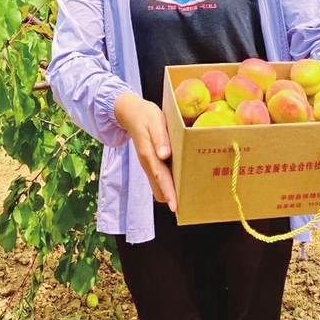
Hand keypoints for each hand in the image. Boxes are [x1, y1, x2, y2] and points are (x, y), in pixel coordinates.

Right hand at [115, 92, 177, 210]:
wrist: (131, 112)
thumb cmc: (146, 115)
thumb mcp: (155, 121)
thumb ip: (160, 138)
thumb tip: (164, 155)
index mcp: (149, 153)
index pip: (160, 177)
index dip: (168, 192)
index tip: (175, 206)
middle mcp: (148, 162)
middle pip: (159, 187)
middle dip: (171, 197)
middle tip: (188, 207)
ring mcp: (149, 164)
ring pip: (159, 185)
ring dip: (170, 193)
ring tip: (187, 202)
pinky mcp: (151, 162)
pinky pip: (160, 178)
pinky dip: (169, 185)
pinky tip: (181, 186)